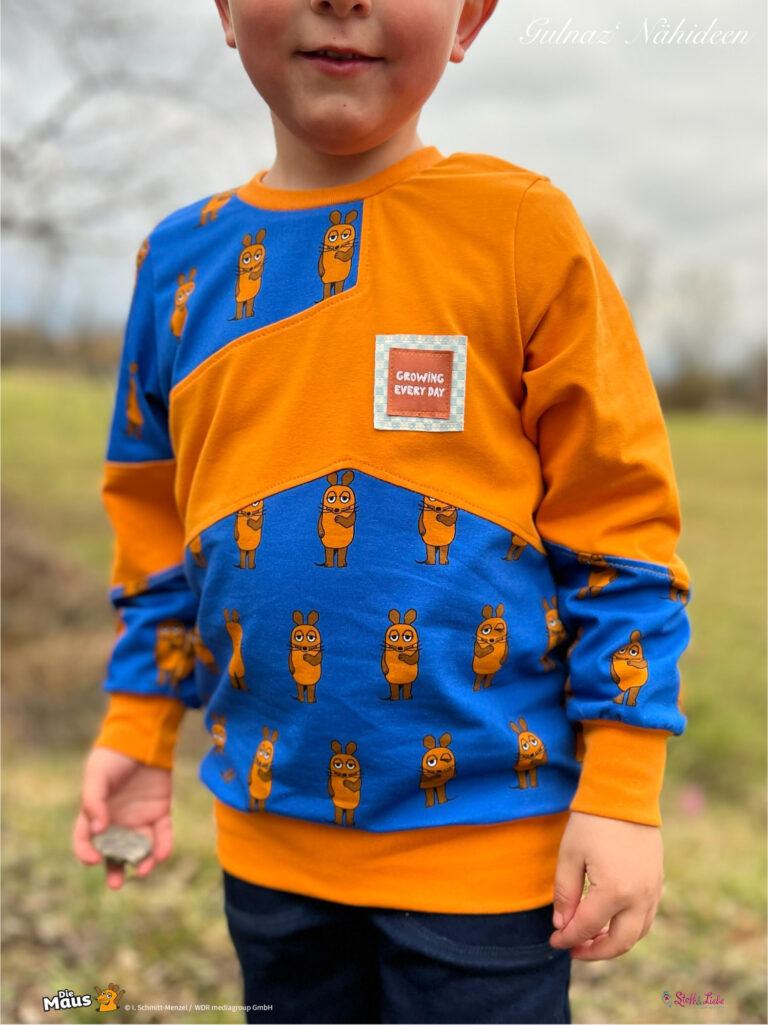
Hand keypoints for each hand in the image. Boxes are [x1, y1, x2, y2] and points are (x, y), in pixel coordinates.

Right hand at [73, 746, 172, 889]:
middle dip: (114, 870)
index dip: (85, 852)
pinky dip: (163, 846)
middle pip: (113, 853)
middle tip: (115, 884)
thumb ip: (93, 802)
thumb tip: (99, 830)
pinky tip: (161, 854)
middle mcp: (117, 821)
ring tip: (143, 871)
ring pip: (140, 848)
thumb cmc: (113, 758)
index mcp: (95, 814)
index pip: (85, 840)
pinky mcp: (160, 812)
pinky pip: (162, 834)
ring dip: (141, 862)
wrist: (142, 739)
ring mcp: (139, 818)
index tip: (92, 860)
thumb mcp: (96, 776)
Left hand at [549, 810, 662, 959]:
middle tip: (573, 948)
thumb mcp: (569, 855)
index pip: (587, 928)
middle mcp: (638, 897)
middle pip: (619, 942)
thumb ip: (565, 894)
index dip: (568, 938)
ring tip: (591, 937)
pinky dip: (629, 927)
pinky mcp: (657, 881)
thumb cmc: (592, 822)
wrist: (624, 794)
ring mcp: (652, 890)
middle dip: (594, 951)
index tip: (554, 940)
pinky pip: (647, 917)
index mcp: (613, 892)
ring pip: (637, 933)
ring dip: (614, 942)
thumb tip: (562, 924)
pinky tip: (610, 920)